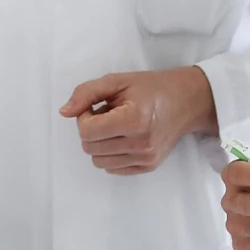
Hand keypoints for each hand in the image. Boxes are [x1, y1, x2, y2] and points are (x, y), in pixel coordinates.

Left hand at [59, 66, 215, 174]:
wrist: (185, 102)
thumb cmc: (151, 88)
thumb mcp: (117, 81)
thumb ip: (86, 93)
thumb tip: (64, 112)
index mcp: (133, 120)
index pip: (87, 132)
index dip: (83, 118)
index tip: (95, 107)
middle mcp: (141, 144)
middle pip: (90, 148)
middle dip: (91, 130)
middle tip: (106, 114)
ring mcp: (146, 158)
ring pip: (99, 161)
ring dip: (100, 143)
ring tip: (116, 126)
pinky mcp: (148, 167)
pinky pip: (113, 169)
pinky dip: (111, 154)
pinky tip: (123, 138)